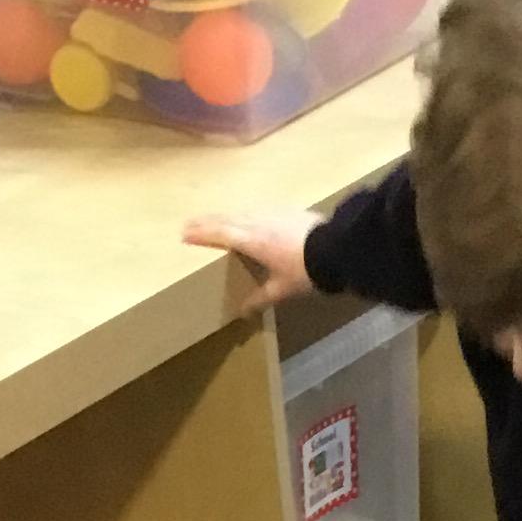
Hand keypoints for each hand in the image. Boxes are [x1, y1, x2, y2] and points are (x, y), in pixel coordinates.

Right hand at [182, 212, 323, 314]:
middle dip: (206, 221)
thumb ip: (261, 297)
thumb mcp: (282, 289)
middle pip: (226, 218)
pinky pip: (258, 210)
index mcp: (251, 240)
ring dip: (225, 215)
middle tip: (189, 223)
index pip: (219, 233)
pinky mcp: (287, 210)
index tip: (184, 234)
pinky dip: (245, 213)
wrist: (337, 249)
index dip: (201, 233)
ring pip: (242, 211)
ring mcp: (273, 212)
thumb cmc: (306, 271)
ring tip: (215, 220)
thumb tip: (243, 311)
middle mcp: (257, 221)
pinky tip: (248, 216)